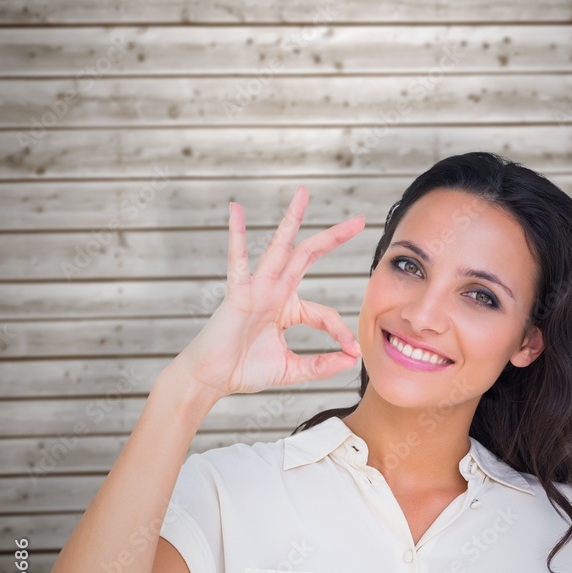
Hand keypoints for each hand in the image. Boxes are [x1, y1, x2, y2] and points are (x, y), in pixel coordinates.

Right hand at [173, 185, 364, 398]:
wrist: (212, 379)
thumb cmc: (245, 371)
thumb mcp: (291, 370)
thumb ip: (320, 366)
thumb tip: (351, 359)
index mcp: (288, 308)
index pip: (324, 313)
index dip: (340, 331)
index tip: (351, 349)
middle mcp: (275, 292)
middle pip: (308, 256)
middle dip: (333, 237)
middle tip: (359, 220)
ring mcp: (257, 288)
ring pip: (280, 247)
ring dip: (292, 219)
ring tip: (303, 193)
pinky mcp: (238, 293)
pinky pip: (238, 260)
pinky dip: (236, 234)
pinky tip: (235, 209)